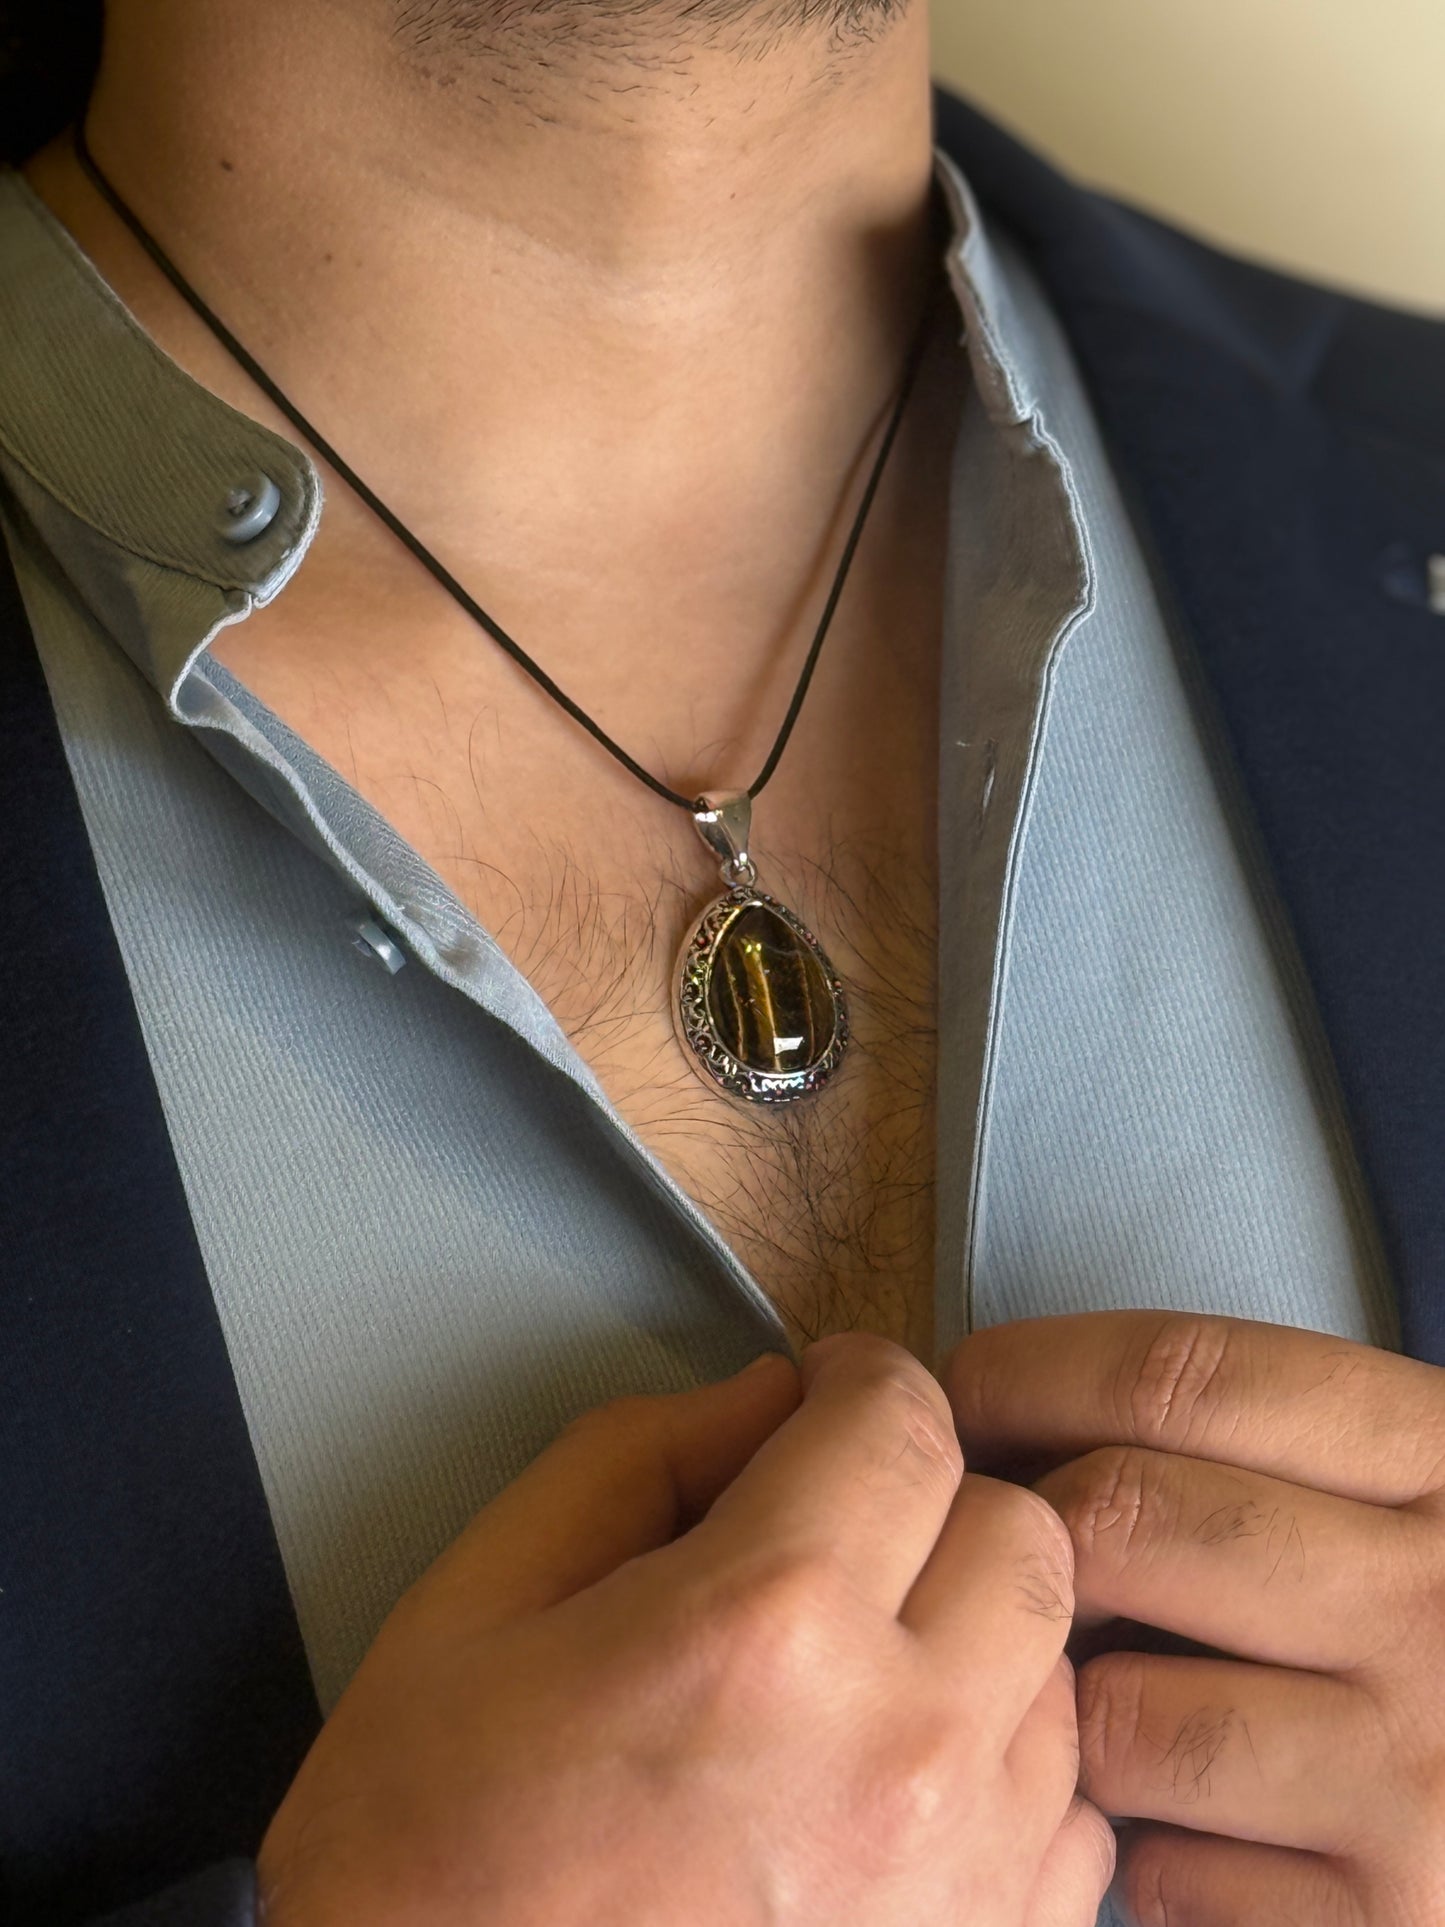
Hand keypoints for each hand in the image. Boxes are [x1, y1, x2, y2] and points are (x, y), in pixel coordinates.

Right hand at [258, 1336, 1111, 1925]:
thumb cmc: (430, 1865)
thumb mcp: (479, 1602)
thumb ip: (636, 1458)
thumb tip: (769, 1402)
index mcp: (762, 1629)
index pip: (905, 1420)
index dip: (857, 1381)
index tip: (824, 1402)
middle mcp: (896, 1752)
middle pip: (1020, 1531)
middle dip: (933, 1496)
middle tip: (842, 1524)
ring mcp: (961, 1883)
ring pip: (1058, 1669)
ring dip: (972, 1637)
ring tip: (858, 1671)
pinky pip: (1072, 1820)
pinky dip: (1003, 1776)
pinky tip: (894, 1783)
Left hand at [947, 1311, 1444, 1925]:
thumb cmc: (1425, 1638)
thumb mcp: (1392, 1501)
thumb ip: (1247, 1449)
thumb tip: (1020, 1428)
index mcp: (1440, 1462)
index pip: (1179, 1375)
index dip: (1031, 1372)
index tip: (966, 1398)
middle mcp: (1436, 1604)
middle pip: (1120, 1515)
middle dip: (1028, 1534)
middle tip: (1006, 1564)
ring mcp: (1416, 1772)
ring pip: (1115, 1708)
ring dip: (1077, 1713)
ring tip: (1112, 1709)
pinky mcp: (1384, 1921)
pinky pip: (1163, 1873)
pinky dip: (1142, 1855)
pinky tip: (1189, 1827)